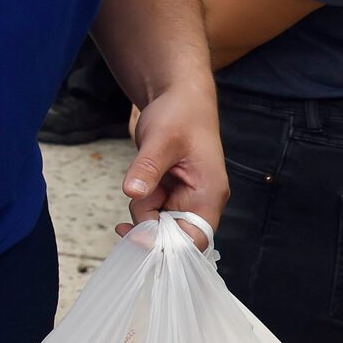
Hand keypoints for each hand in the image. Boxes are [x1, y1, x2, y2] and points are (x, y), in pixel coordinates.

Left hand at [117, 81, 226, 236]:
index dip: (167, 246)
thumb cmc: (180, 114)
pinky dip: (141, 207)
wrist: (178, 97)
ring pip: (159, 225)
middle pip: (173, 237)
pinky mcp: (171, 194)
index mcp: (209, 194)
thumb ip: (147, 168)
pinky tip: (138, 188)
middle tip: (135, 201)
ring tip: (142, 181)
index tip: (137, 237)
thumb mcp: (160, 139)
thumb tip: (133, 193)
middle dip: (149, 225)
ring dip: (142, 212)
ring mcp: (185, 199)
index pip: (195, 239)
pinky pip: (153, 213)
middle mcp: (201, 202)